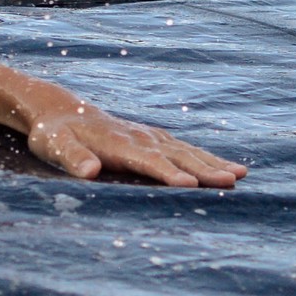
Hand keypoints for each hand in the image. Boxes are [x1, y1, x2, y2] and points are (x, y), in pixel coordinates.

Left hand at [24, 103, 245, 187]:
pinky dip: (206, 157)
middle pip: (175, 155)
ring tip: (240, 175)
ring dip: (212, 163)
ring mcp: (148, 136)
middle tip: (231, 181)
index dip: (167, 172)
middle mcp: (139, 137)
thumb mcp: (55, 146)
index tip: (189, 184)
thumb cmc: (55, 134)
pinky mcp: (153, 138)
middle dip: (203, 169)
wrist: (60, 111)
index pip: (147, 160)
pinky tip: (226, 167)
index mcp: (117, 143)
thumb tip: (88, 172)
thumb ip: (72, 158)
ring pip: (186, 150)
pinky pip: (184, 148)